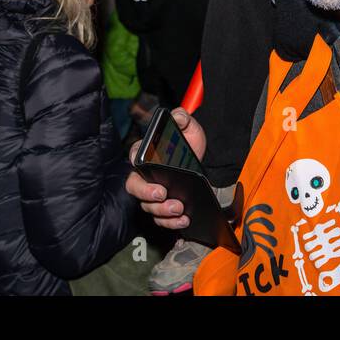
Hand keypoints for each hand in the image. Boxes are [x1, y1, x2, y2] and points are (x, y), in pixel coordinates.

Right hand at [126, 108, 206, 228]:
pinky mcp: (163, 208)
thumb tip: (178, 117)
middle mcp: (146, 176)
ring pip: (148, 206)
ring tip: (178, 207)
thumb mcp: (189, 127)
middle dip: (147, 194)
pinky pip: (161, 219)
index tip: (149, 169)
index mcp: (147, 155)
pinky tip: (183, 219)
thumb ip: (182, 118)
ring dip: (162, 210)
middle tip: (163, 194)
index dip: (136, 163)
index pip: (133, 157)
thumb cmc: (190, 144)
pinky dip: (170, 222)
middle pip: (134, 187)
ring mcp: (153, 194)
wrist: (206, 162)